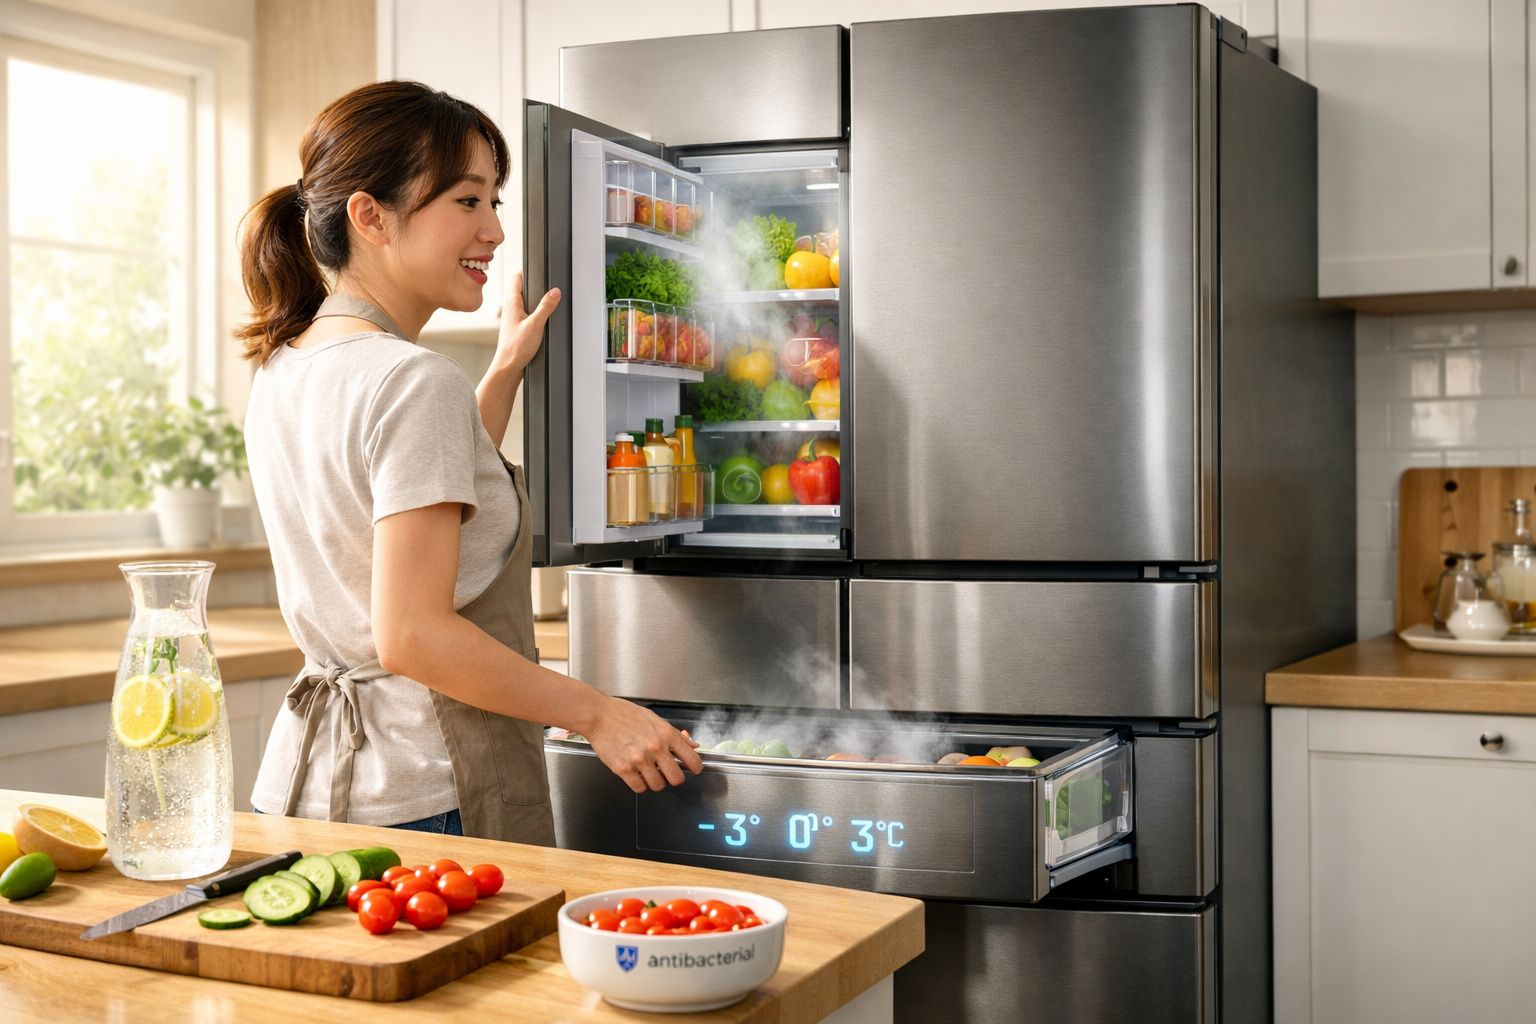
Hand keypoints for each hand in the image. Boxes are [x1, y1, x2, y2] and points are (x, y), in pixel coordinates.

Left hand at [492, 270, 559, 374]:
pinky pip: (525, 313)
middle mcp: (510, 308)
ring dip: (533, 297)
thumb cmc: (516, 348)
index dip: (525, 269)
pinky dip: (533, 310)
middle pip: (520, 287)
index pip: (515, 277)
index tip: (536, 267)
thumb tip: (555, 292)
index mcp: (512, 303)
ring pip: (523, 301)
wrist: (508, 367)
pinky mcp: (517, 327)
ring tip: (546, 298)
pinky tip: (542, 317)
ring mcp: (513, 318)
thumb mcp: (535, 325)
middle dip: (532, 283)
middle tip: (545, 281)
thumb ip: (546, 307)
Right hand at [585, 696, 702, 792]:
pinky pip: (639, 788)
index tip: (694, 769)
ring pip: (658, 785)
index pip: (691, 758)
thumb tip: (692, 745)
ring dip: (655, 781)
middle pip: (677, 778)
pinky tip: (636, 774)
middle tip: (668, 773)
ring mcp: (639, 760)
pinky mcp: (623, 769)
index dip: (696, 767)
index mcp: (666, 734)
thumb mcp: (655, 719)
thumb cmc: (625, 714)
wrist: (599, 715)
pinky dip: (639, 784)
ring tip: (649, 771)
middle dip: (674, 778)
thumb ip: (674, 735)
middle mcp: (655, 748)